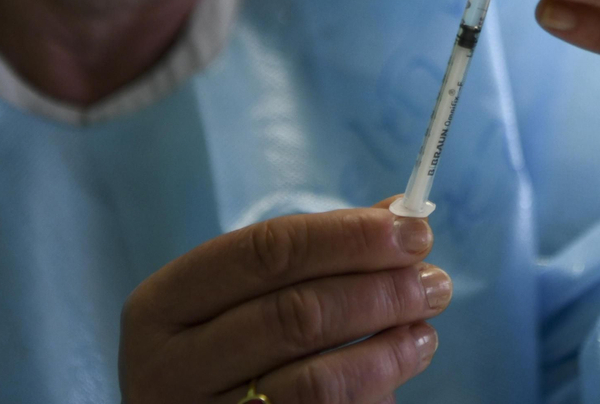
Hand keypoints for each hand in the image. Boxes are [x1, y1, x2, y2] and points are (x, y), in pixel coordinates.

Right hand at [120, 200, 447, 402]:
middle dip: (380, 293)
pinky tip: (397, 372)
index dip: (349, 237)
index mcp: (164, 305)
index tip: (413, 231)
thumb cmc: (216, 346)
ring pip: (317, 383)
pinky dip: (373, 394)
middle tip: (435, 282)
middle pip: (297, 315)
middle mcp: (171, 368)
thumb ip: (313, 251)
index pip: (268, 251)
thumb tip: (399, 213)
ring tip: (425, 330)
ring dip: (388, 351)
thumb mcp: (236, 295)